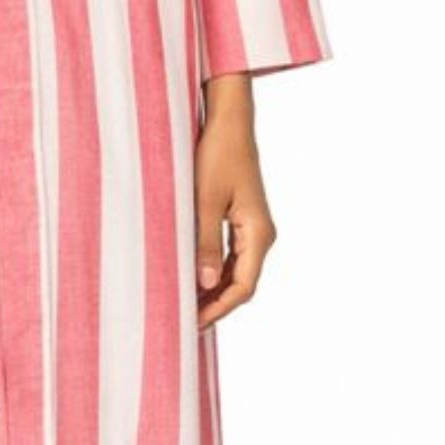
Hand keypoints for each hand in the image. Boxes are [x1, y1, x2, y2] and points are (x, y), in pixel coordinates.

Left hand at [194, 75, 275, 329]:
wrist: (229, 122)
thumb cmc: (217, 155)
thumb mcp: (204, 201)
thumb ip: (205, 243)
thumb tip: (207, 283)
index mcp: (258, 233)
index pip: (242, 287)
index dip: (217, 309)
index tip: (192, 323)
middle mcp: (261, 235)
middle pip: (241, 284)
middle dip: (214, 305)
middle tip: (183, 321)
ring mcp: (253, 228)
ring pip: (236, 272)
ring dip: (213, 290)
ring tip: (184, 304)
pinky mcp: (242, 219)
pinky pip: (231, 256)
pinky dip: (213, 271)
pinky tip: (191, 278)